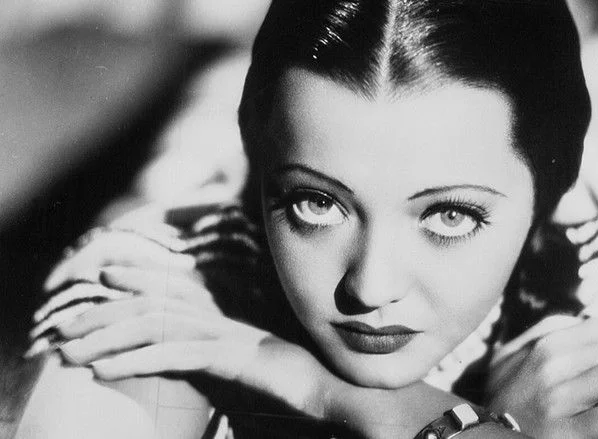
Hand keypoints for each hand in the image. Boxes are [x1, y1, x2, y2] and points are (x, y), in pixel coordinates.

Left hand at [39, 265, 329, 416]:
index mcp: (224, 316)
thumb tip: (183, 360)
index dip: (140, 274)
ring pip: (153, 325)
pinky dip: (133, 362)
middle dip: (104, 311)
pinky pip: (172, 355)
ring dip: (105, 339)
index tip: (106, 272)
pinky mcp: (228, 357)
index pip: (175, 287)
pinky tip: (104, 372)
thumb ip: (213, 358)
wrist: (326, 392)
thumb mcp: (243, 367)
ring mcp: (224, 334)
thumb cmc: (290, 383)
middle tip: (64, 325)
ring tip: (68, 353)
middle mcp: (220, 318)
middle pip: (153, 303)